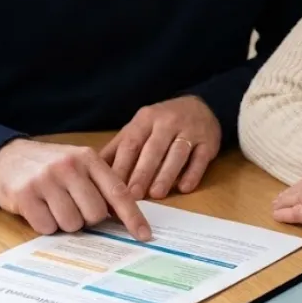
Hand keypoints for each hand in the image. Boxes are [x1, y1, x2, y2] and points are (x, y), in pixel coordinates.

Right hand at [0, 139, 151, 240]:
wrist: (7, 157)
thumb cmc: (50, 166)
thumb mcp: (78, 165)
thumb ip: (100, 185)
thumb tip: (124, 217)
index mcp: (88, 157)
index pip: (117, 191)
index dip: (133, 216)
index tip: (145, 235)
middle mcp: (69, 166)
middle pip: (95, 214)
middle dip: (87, 219)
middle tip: (73, 207)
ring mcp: (46, 179)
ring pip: (72, 224)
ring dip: (65, 223)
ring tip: (54, 206)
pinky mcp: (25, 195)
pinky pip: (47, 228)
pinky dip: (46, 225)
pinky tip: (39, 209)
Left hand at [100, 95, 221, 199]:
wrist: (200, 106)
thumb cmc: (162, 123)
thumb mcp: (139, 127)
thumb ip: (119, 147)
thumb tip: (93, 168)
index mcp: (145, 119)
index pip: (131, 143)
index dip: (122, 166)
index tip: (112, 188)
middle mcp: (167, 122)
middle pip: (153, 149)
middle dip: (142, 173)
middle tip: (133, 196)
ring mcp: (190, 130)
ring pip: (177, 153)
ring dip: (166, 174)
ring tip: (156, 194)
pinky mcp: (208, 141)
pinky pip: (200, 157)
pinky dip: (193, 173)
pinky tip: (184, 187)